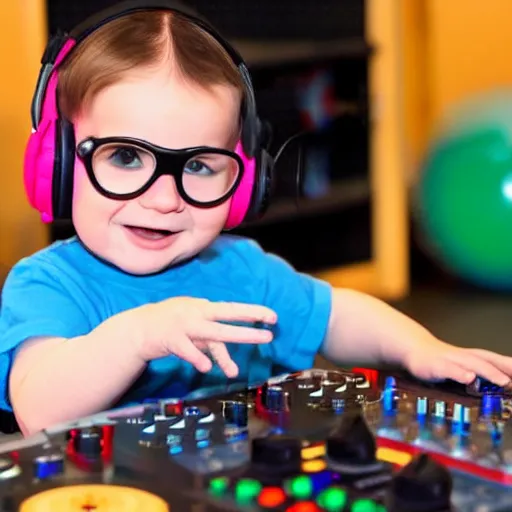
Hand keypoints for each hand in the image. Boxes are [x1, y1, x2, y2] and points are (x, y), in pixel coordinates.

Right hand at [135, 297, 276, 377]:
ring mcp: (184, 325)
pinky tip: (205, 369)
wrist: (138, 328)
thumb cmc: (170, 324)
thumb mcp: (192, 322)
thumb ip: (209, 335)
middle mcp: (196, 313)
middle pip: (226, 318)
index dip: (252, 312)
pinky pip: (187, 350)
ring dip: (224, 353)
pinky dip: (196, 358)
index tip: (272, 317)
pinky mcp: (170, 339)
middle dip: (248, 326)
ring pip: (210, 336)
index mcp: (203, 307)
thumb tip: (225, 350)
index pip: (232, 309)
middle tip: (269, 335)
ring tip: (234, 371)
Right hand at [403, 336, 511, 386]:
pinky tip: (468, 378)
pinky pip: (449, 369)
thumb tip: (508, 384)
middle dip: (506, 369)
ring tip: (503, 381)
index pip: (498, 361)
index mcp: (475, 357)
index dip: (511, 367)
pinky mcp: (436, 365)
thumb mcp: (466, 366)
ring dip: (488, 371)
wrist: (416, 348)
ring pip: (472, 363)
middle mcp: (465, 356)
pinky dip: (459, 373)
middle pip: (489, 361)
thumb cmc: (444, 361)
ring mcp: (451, 359)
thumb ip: (486, 374)